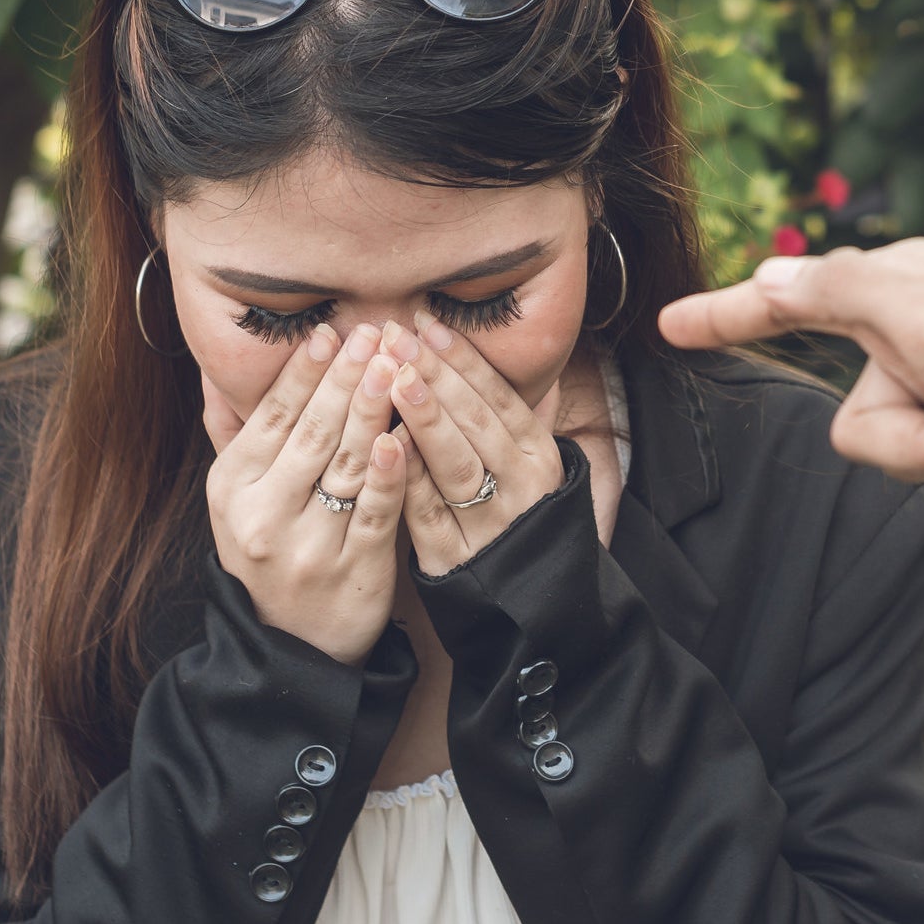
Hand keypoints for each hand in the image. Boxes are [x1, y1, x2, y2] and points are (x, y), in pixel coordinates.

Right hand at [201, 322, 409, 662]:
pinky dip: (391, 472)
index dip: (303, 372)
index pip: (271, 415)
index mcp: (231, 487)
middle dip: (346, 377)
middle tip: (375, 334)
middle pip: (313, 432)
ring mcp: (309, 545)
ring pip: (347, 464)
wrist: (288, 648)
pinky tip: (403, 435)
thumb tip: (217, 372)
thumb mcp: (235, 500)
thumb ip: (234, 435)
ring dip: (373, 409)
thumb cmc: (268, 554)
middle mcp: (263, 515)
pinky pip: (376, 511)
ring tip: (396, 366)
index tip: (331, 332)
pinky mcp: (354, 570)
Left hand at [381, 314, 567, 576]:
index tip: (426, 323)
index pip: (498, 397)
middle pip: (476, 423)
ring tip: (394, 379)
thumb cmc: (511, 514)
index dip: (462, 358)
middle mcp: (522, 486)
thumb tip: (455, 350)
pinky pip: (429, 514)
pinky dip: (409, 478)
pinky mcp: (456, 559)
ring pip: (456, 464)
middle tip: (397, 338)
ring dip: (424, 418)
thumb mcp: (519, 462)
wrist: (529, 600)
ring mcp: (490, 524)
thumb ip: (494, 415)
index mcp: (538, 455)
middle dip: (435, 376)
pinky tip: (385, 444)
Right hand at [657, 238, 923, 483]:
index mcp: (896, 286)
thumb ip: (830, 293)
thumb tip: (767, 275)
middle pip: (858, 423)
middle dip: (914, 445)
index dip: (727, 318)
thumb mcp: (916, 315)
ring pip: (906, 453)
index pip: (788, 303)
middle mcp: (922, 324)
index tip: (669, 327)